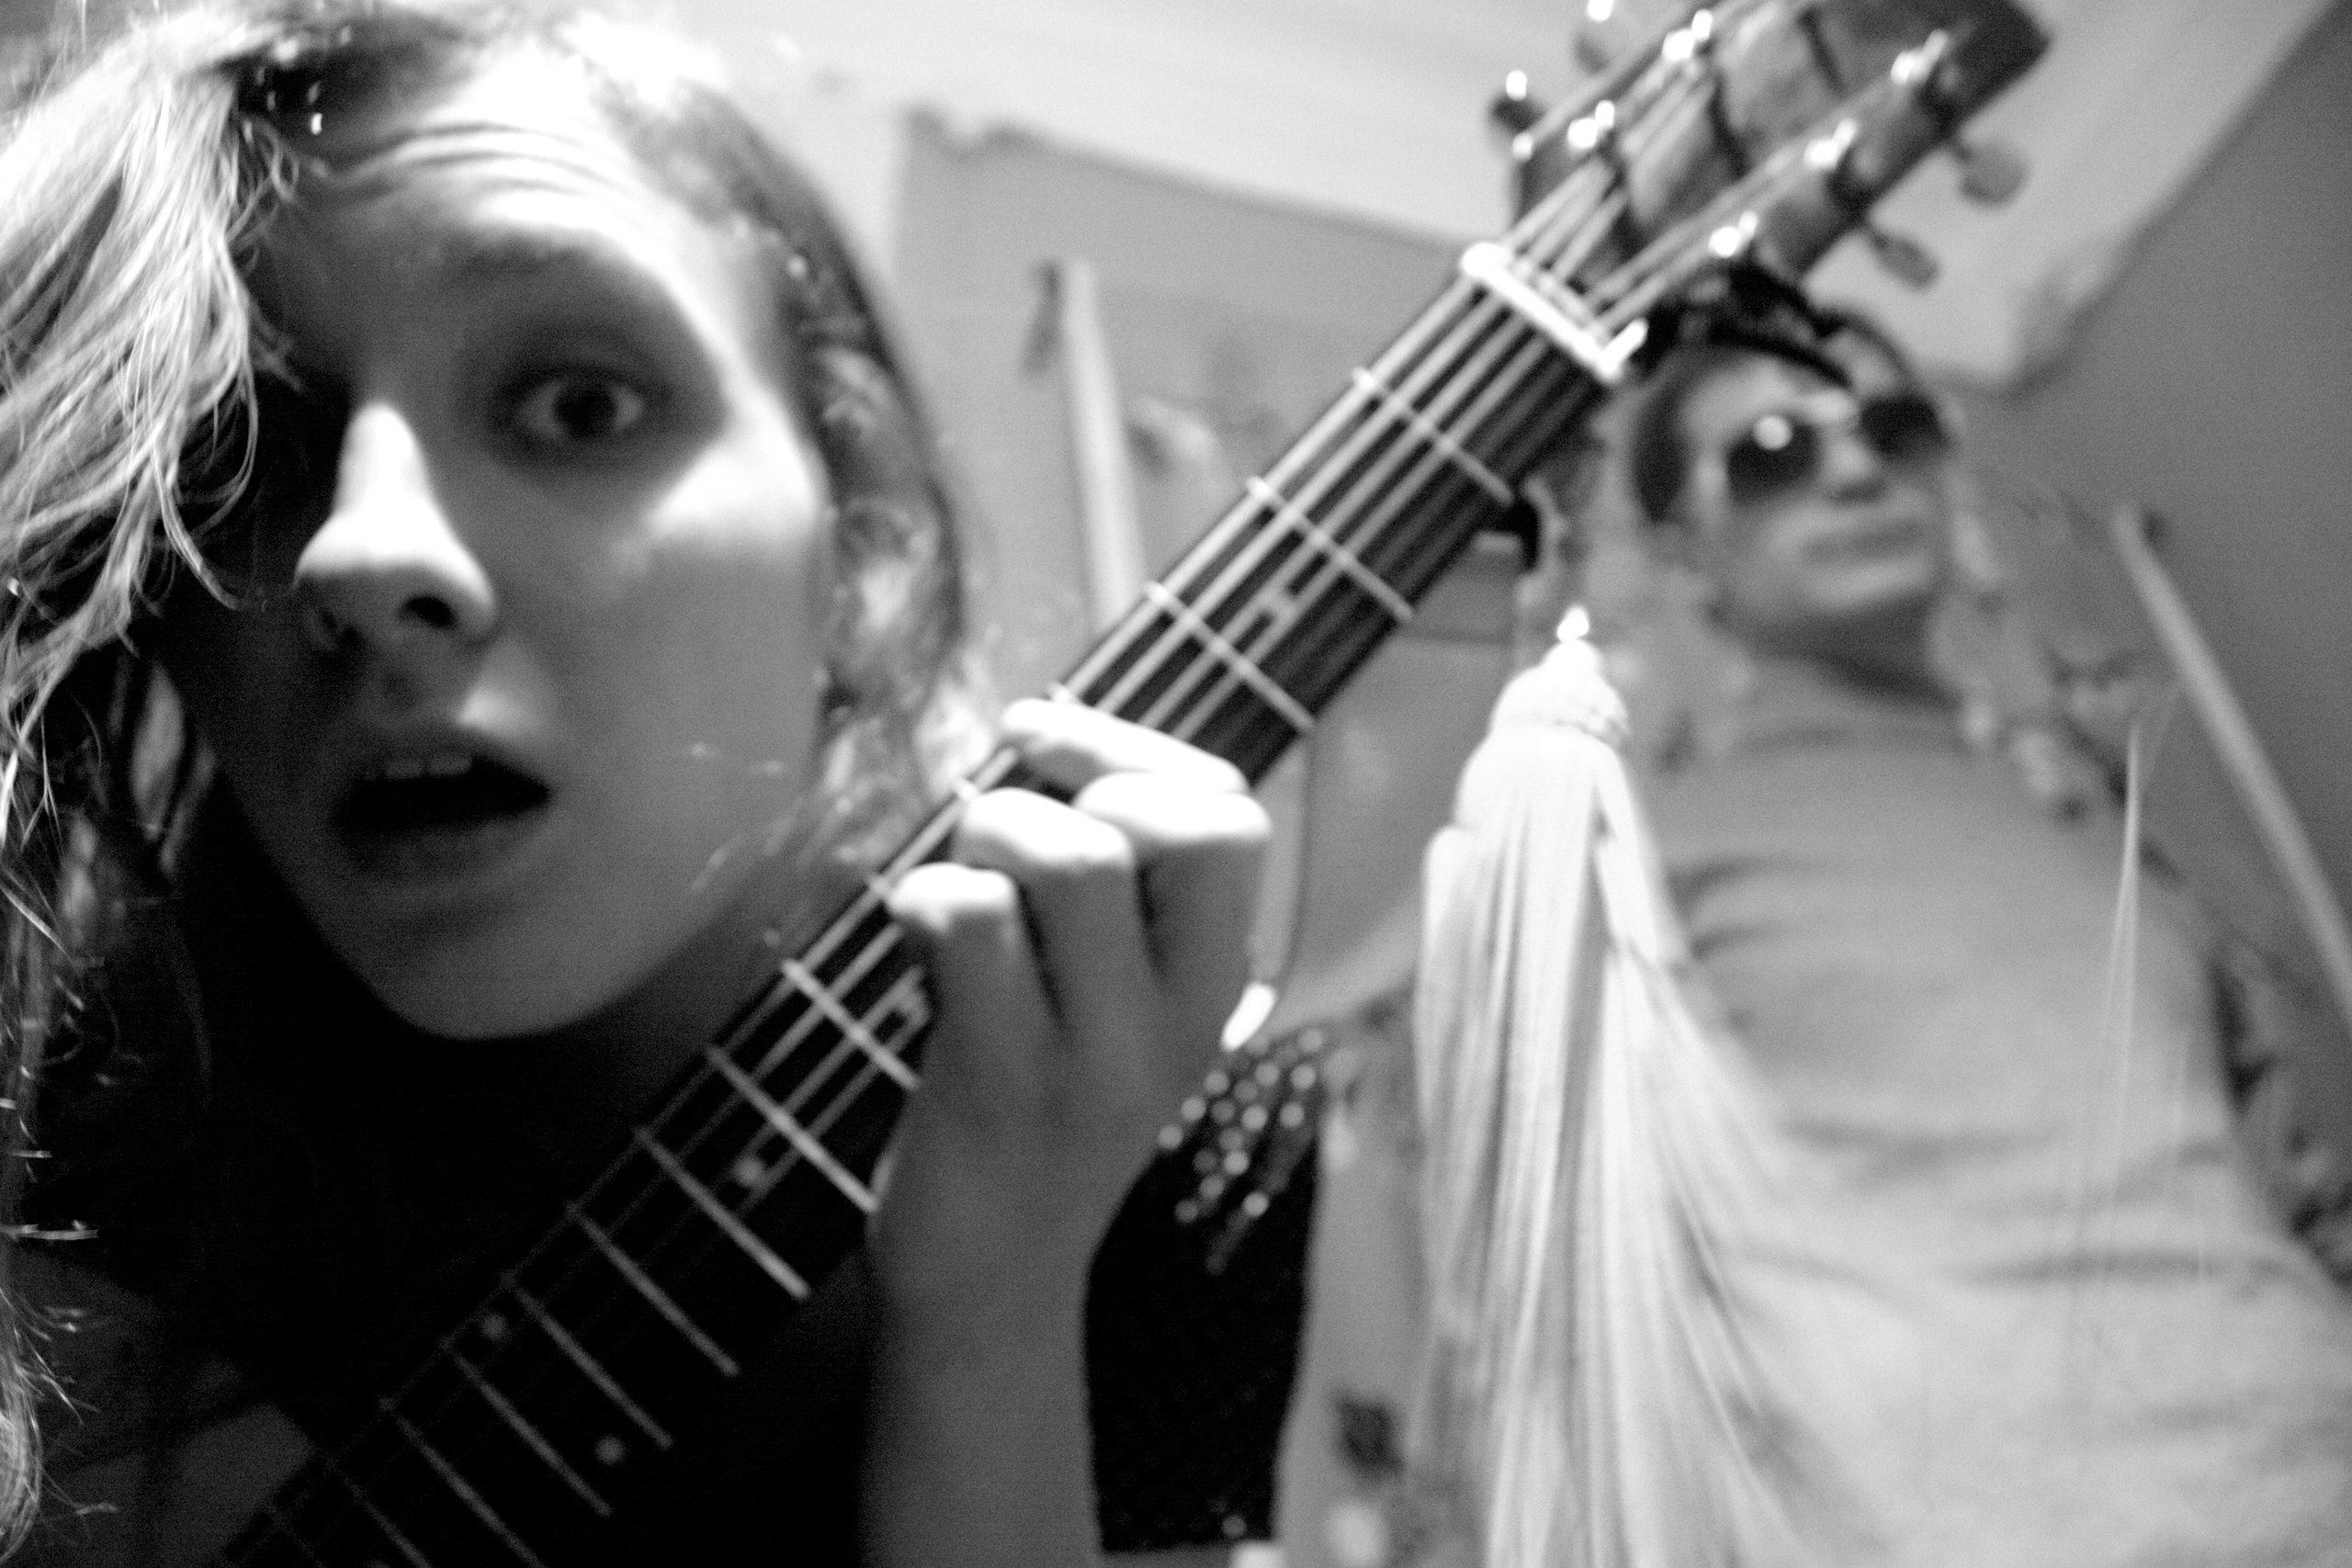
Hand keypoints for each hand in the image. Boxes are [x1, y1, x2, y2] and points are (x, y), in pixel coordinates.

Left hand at [873, 699, 1267, 1319]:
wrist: (993, 1277)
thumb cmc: (1034, 1098)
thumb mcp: (1113, 997)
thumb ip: (1112, 884)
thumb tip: (1041, 728)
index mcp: (1218, 981)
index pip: (1230, 811)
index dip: (1130, 746)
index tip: (1040, 739)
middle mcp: (1182, 1016)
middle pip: (1171, 823)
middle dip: (1072, 786)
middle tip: (1008, 836)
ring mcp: (1100, 1055)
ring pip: (1070, 858)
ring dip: (988, 833)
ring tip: (957, 886)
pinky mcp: (1006, 1084)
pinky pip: (970, 920)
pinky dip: (923, 898)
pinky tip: (913, 943)